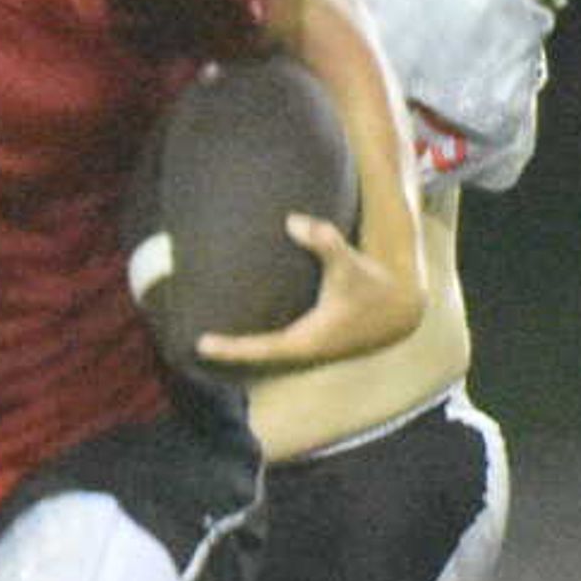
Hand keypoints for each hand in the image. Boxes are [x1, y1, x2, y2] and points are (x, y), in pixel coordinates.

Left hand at [192, 213, 424, 374]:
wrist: (399, 310)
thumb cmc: (371, 286)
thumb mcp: (349, 263)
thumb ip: (323, 241)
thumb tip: (293, 220)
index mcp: (306, 341)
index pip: (260, 349)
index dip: (230, 348)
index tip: (200, 344)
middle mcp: (301, 352)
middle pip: (252, 361)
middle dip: (221, 356)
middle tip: (181, 344)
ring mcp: (304, 352)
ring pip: (260, 358)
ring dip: (232, 354)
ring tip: (195, 344)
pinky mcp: (307, 345)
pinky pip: (269, 349)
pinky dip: (249, 346)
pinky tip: (228, 335)